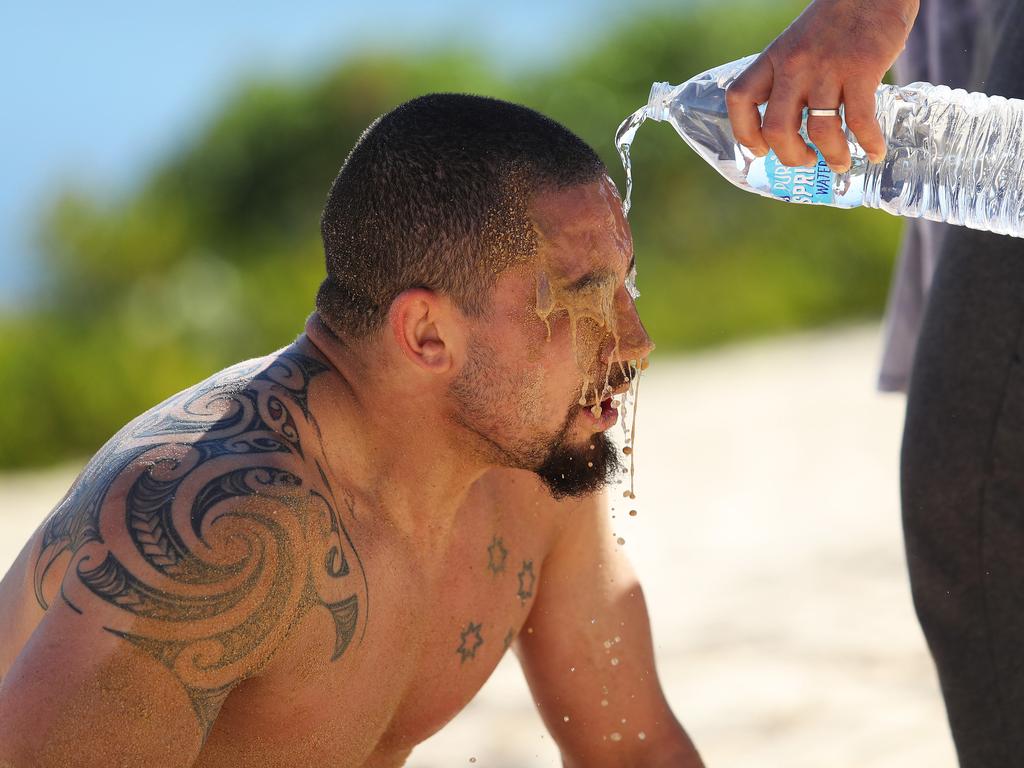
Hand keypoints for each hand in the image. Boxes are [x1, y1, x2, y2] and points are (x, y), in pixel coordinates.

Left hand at [725, 0, 918, 171]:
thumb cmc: (837, 19)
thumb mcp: (797, 42)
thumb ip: (790, 74)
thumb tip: (792, 118)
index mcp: (774, 58)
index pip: (740, 99)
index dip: (744, 132)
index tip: (759, 150)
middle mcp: (795, 65)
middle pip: (777, 128)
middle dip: (790, 156)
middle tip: (805, 161)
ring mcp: (828, 68)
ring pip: (818, 130)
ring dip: (831, 156)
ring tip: (841, 163)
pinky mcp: (862, 69)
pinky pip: (860, 119)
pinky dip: (868, 142)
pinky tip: (875, 151)